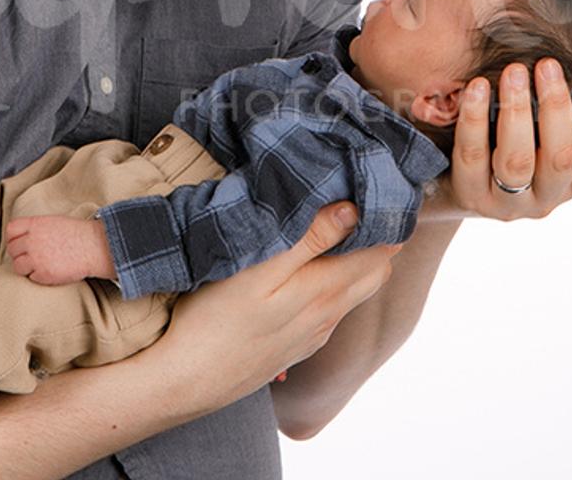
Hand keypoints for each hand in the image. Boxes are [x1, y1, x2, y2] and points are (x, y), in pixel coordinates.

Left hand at [5, 215, 116, 284]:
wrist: (94, 247)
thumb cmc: (78, 234)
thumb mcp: (54, 222)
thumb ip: (36, 228)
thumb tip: (22, 237)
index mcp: (36, 224)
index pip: (10, 230)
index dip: (13, 237)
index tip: (19, 242)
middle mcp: (33, 240)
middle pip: (12, 249)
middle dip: (20, 253)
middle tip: (32, 255)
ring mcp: (36, 258)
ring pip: (17, 265)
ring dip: (26, 267)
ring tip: (40, 264)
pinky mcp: (43, 274)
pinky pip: (31, 277)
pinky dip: (38, 276)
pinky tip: (50, 270)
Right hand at [137, 202, 398, 415]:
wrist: (188, 381)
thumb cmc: (215, 317)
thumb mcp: (259, 268)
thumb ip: (309, 239)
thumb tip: (353, 210)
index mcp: (326, 291)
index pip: (381, 253)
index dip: (384, 221)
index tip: (372, 191)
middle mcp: (329, 315)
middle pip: (374, 273)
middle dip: (376, 238)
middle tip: (358, 202)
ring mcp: (314, 334)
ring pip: (353, 292)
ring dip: (354, 261)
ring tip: (335, 227)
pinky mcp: (296, 346)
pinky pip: (330, 310)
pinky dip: (333, 284)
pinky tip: (308, 272)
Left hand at [432, 56, 571, 221]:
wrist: (449, 182)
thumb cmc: (506, 140)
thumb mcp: (542, 119)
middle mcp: (547, 197)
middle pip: (562, 157)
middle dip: (555, 107)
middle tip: (547, 64)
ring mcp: (507, 202)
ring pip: (517, 160)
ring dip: (516, 110)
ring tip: (513, 71)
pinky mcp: (469, 194)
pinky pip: (472, 155)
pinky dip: (475, 119)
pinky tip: (475, 87)